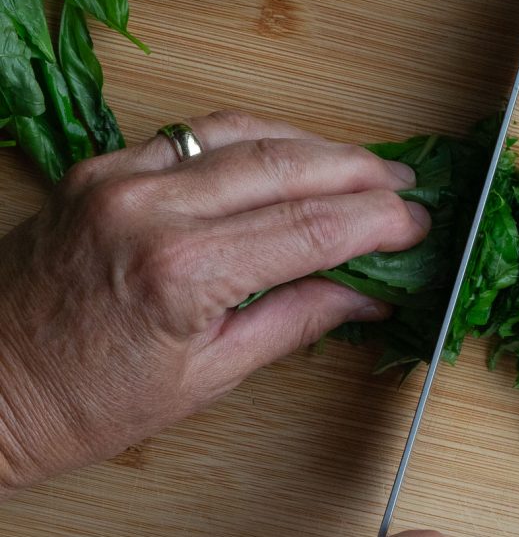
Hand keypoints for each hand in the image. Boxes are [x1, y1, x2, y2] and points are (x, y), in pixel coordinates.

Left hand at [0, 111, 429, 492]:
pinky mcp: (100, 165)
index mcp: (181, 274)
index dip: (375, 222)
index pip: (310, 228)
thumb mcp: (206, 378)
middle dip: (359, 171)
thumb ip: (295, 320)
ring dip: (311, 143)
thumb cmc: (85, 404)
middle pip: (286, 166)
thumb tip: (366, 295)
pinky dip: (250, 137)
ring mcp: (120, 176)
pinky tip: (284, 152)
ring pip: (243, 131)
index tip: (415, 223)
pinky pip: (194, 133)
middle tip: (405, 184)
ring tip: (359, 164)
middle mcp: (151, 208)